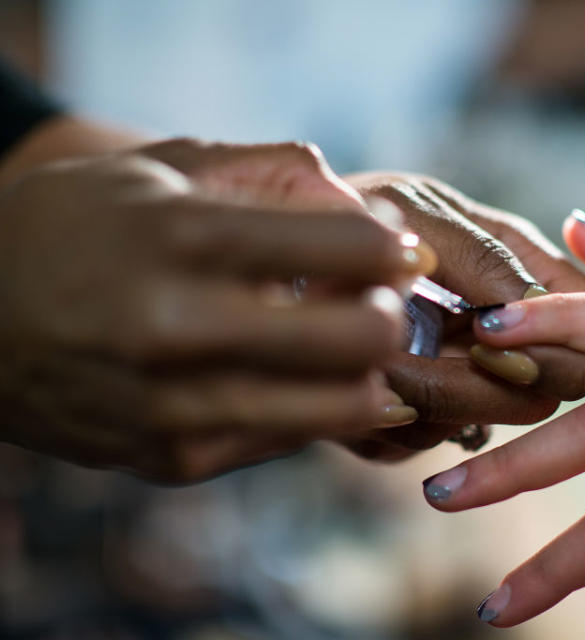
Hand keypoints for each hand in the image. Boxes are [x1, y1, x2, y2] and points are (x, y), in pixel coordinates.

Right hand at [0, 139, 432, 482]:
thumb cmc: (81, 227)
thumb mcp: (162, 166)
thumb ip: (273, 170)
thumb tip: (365, 208)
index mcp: (179, 236)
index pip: (345, 246)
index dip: (394, 247)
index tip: (396, 248)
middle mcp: (177, 328)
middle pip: (362, 337)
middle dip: (392, 314)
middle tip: (379, 299)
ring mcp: (176, 406)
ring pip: (343, 406)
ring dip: (369, 372)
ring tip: (348, 342)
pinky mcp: (176, 459)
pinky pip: (292, 437)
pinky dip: (313, 405)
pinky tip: (294, 374)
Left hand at [341, 173, 584, 457]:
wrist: (278, 256)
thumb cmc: (355, 213)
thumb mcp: (417, 213)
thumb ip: (481, 255)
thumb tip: (528, 310)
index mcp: (530, 282)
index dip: (565, 349)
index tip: (485, 331)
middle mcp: (506, 340)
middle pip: (548, 398)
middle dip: (481, 385)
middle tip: (415, 359)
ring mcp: (462, 384)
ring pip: (480, 426)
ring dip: (425, 402)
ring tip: (374, 364)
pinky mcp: (413, 418)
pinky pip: (417, 441)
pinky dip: (384, 420)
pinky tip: (356, 382)